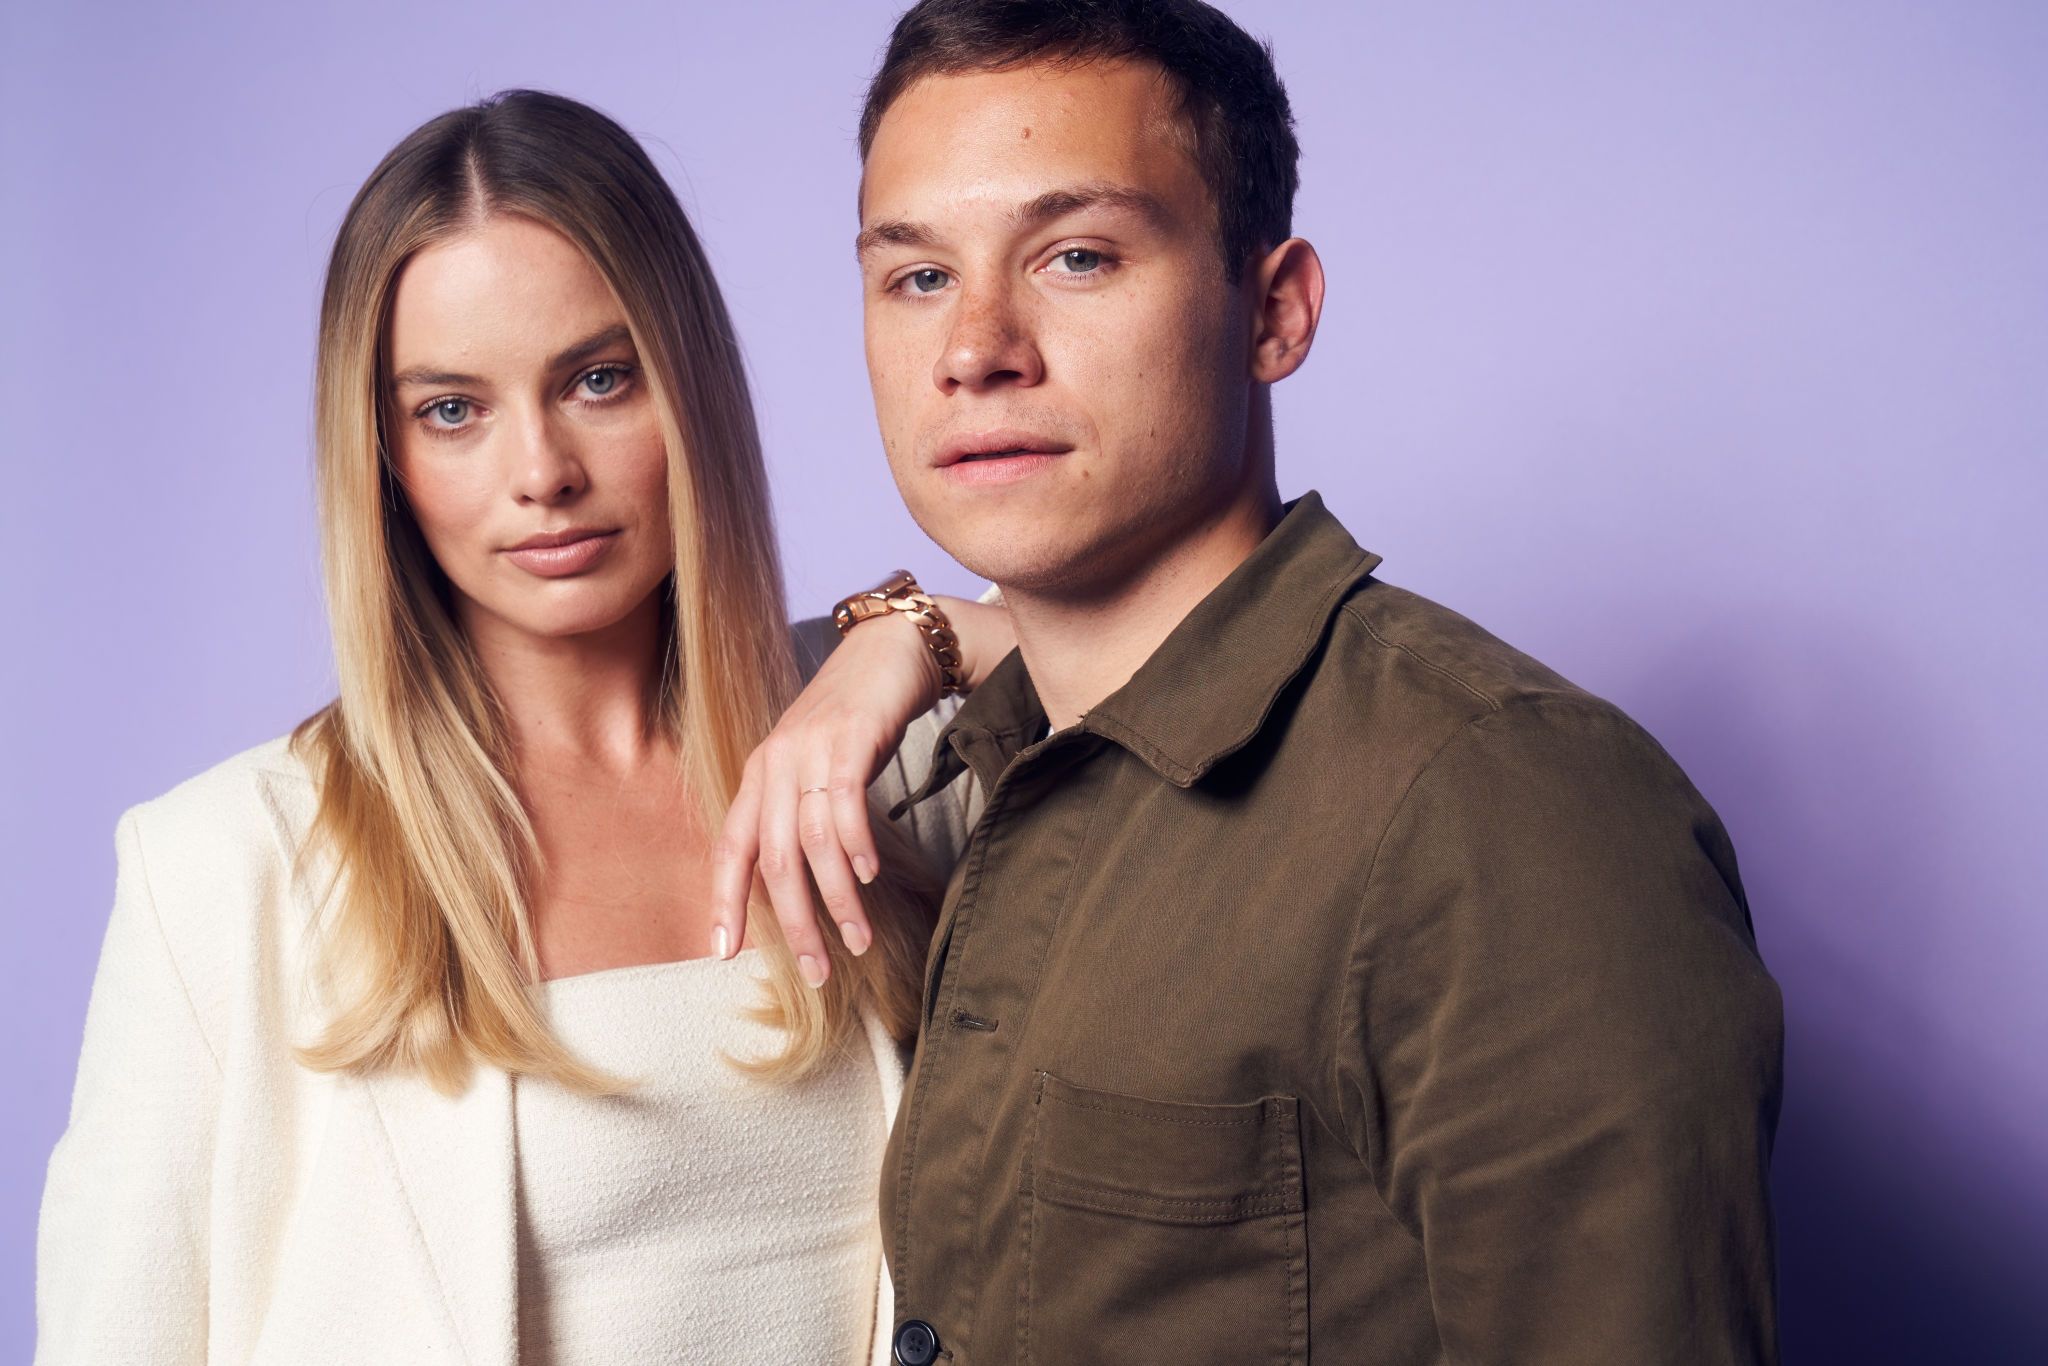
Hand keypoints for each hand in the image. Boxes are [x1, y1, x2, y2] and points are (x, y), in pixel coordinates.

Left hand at [708, 595, 1011, 985]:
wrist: (891, 650)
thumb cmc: (856, 719)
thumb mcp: (814, 766)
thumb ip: (798, 814)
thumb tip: (796, 881)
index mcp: (759, 775)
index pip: (731, 848)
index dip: (725, 901)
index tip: (725, 953)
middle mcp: (775, 762)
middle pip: (774, 858)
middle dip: (794, 921)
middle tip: (816, 969)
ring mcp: (811, 748)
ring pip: (812, 841)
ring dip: (836, 898)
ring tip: (857, 938)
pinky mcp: (850, 737)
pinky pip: (845, 803)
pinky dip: (854, 845)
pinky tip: (868, 874)